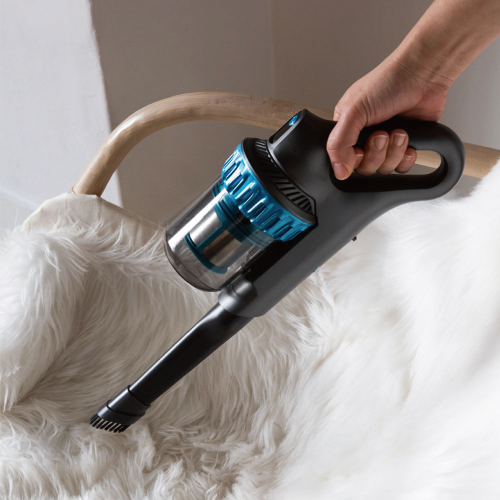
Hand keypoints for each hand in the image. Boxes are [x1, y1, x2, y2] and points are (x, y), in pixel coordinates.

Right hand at [327, 56, 449, 179]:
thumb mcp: (353, 111)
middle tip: (382, 134)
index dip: (354, 159)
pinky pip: (402, 168)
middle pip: (364, 168)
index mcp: (346, 129)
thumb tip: (338, 172)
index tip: (361, 147)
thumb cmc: (388, 82)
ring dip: (394, 152)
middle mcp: (365, 138)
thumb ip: (339, 144)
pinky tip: (409, 140)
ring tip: (399, 131)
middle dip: (377, 153)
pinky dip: (406, 157)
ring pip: (384, 168)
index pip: (343, 160)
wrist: (423, 75)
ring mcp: (386, 144)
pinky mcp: (405, 146)